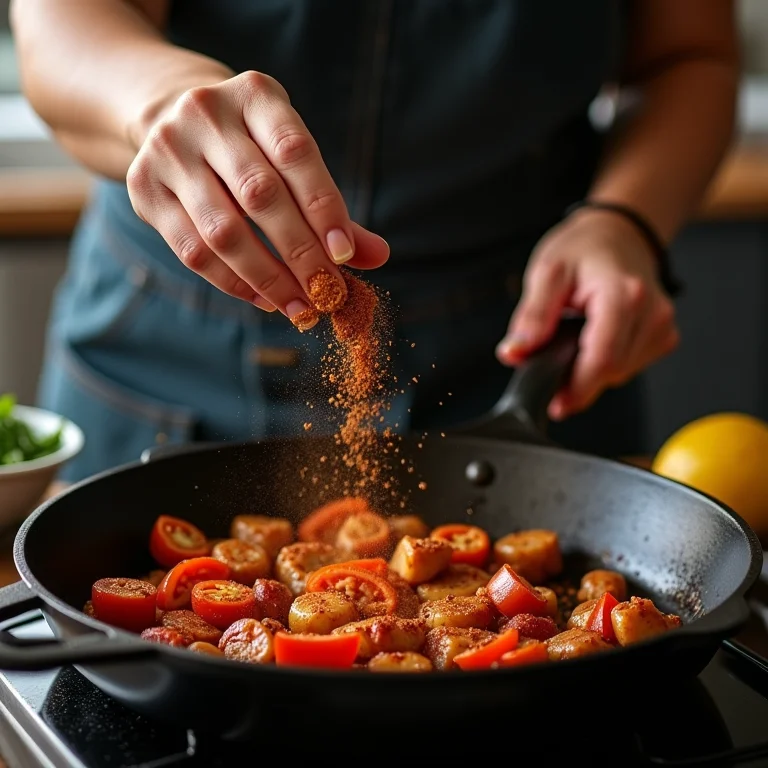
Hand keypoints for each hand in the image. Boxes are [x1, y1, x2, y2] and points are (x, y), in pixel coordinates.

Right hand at [126, 71, 389, 324]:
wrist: (170, 116)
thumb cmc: (252, 147)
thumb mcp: (290, 157)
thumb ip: (330, 205)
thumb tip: (379, 256)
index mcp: (256, 95)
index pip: (295, 153)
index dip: (323, 206)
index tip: (345, 255)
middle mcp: (206, 114)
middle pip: (259, 195)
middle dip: (300, 253)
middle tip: (327, 292)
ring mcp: (168, 150)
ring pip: (223, 230)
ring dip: (268, 278)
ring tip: (301, 308)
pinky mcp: (143, 188)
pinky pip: (192, 250)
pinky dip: (234, 283)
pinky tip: (264, 300)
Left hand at [496, 207, 679, 419]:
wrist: (618, 233)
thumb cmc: (583, 249)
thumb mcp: (546, 273)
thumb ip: (531, 315)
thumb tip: (514, 352)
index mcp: (622, 293)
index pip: (604, 359)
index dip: (578, 388)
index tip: (555, 402)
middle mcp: (651, 311)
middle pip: (612, 371)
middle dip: (579, 378)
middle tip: (551, 360)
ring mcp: (662, 324)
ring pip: (622, 373)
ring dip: (592, 370)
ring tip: (574, 339)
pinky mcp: (664, 335)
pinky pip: (631, 366)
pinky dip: (608, 362)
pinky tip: (595, 338)